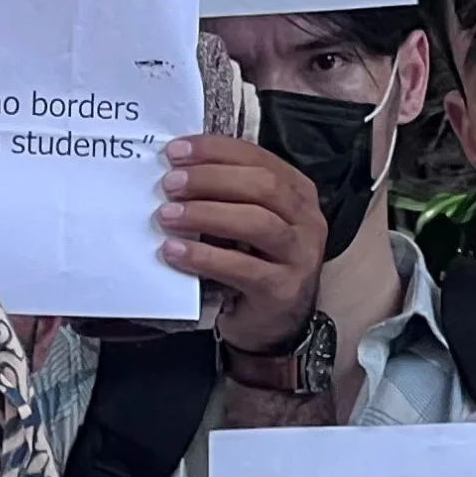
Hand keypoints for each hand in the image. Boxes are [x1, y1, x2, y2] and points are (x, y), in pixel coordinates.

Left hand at [156, 134, 324, 353]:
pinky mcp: (283, 289)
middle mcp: (307, 219)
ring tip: (168, 216)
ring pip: (257, 222)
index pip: (257, 158)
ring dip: (206, 214)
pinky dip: (204, 257)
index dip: (215, 151)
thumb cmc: (253, 264)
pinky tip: (174, 251)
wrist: (272, 325)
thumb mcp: (244, 223)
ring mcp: (300, 255)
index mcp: (297, 192)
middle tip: (169, 184)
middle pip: (262, 185)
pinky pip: (242, 268)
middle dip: (210, 179)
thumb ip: (225, 196)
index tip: (175, 152)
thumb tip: (176, 169)